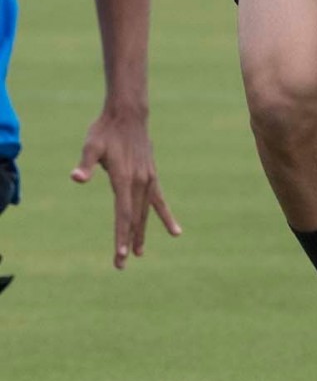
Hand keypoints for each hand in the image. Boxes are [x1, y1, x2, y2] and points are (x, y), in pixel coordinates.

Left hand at [72, 111, 180, 268]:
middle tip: (120, 265)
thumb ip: (86, 163)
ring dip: (141, 233)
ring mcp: (148, 180)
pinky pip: (159, 201)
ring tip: (138, 253)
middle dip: (127, 242)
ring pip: (146, 213)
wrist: (129, 115)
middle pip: (133, 218)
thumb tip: (76, 178)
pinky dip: (165, 216)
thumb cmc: (105, 130)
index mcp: (124, 178)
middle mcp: (139, 182)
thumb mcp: (91, 145)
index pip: (122, 213)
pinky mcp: (151, 176)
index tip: (120, 254)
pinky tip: (175, 231)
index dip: (121, 235)